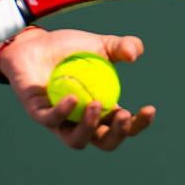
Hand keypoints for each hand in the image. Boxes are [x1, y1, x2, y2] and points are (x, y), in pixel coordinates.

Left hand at [0, 28, 156, 151]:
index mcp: (103, 110)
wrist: (35, 42)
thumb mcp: (100, 44)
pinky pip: (50, 120)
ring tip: (96, 105)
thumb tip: (134, 54)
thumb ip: (122, 46)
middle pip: (104, 142)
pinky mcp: (38, 113)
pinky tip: (72, 98)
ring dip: (89, 127)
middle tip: (123, 115)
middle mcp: (82, 121)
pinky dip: (63, 113)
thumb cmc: (71, 48)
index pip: (124, 126)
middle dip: (117, 134)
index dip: (139, 124)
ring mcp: (60, 121)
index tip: (149, 108)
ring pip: (76, 140)